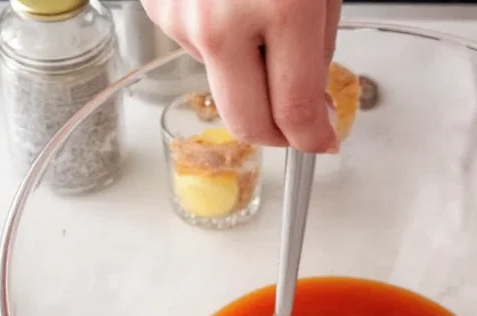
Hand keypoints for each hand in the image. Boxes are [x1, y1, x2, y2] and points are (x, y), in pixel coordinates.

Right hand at [141, 0, 340, 152]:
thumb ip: (319, 47)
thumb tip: (314, 101)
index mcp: (281, 8)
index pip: (296, 112)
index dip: (314, 136)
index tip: (321, 140)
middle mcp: (221, 22)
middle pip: (247, 123)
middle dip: (277, 134)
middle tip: (294, 122)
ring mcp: (182, 19)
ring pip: (222, 83)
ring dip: (245, 72)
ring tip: (256, 16)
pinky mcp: (155, 10)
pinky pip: (197, 48)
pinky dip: (218, 39)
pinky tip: (226, 1)